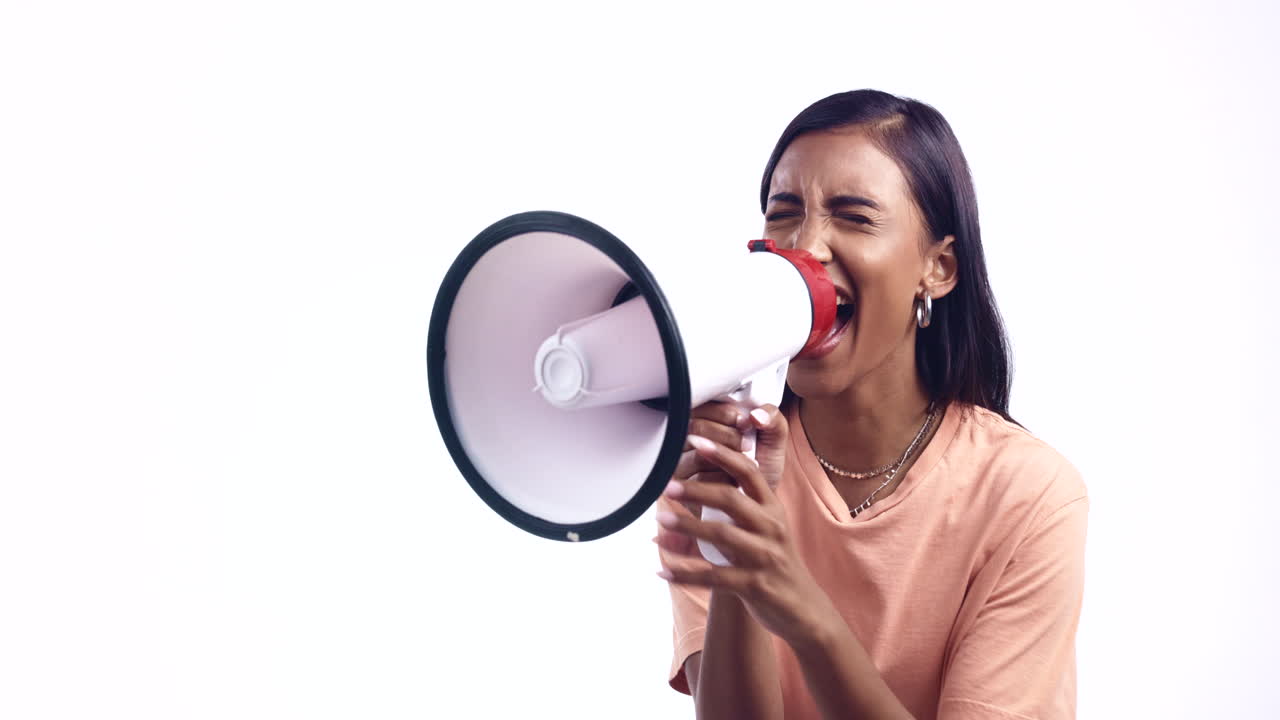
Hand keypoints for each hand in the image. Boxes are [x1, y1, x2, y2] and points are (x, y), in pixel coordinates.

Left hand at [656, 405, 836, 643]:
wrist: (805, 610)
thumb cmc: (776, 564)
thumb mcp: (765, 532)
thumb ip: (735, 513)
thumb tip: (688, 498)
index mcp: (773, 509)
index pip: (749, 473)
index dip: (723, 455)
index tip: (697, 441)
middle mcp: (771, 528)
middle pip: (731, 499)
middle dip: (697, 491)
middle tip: (667, 486)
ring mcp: (764, 557)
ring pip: (720, 536)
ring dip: (687, 528)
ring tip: (660, 522)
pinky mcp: (755, 586)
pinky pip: (713, 577)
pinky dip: (685, 574)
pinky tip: (662, 572)